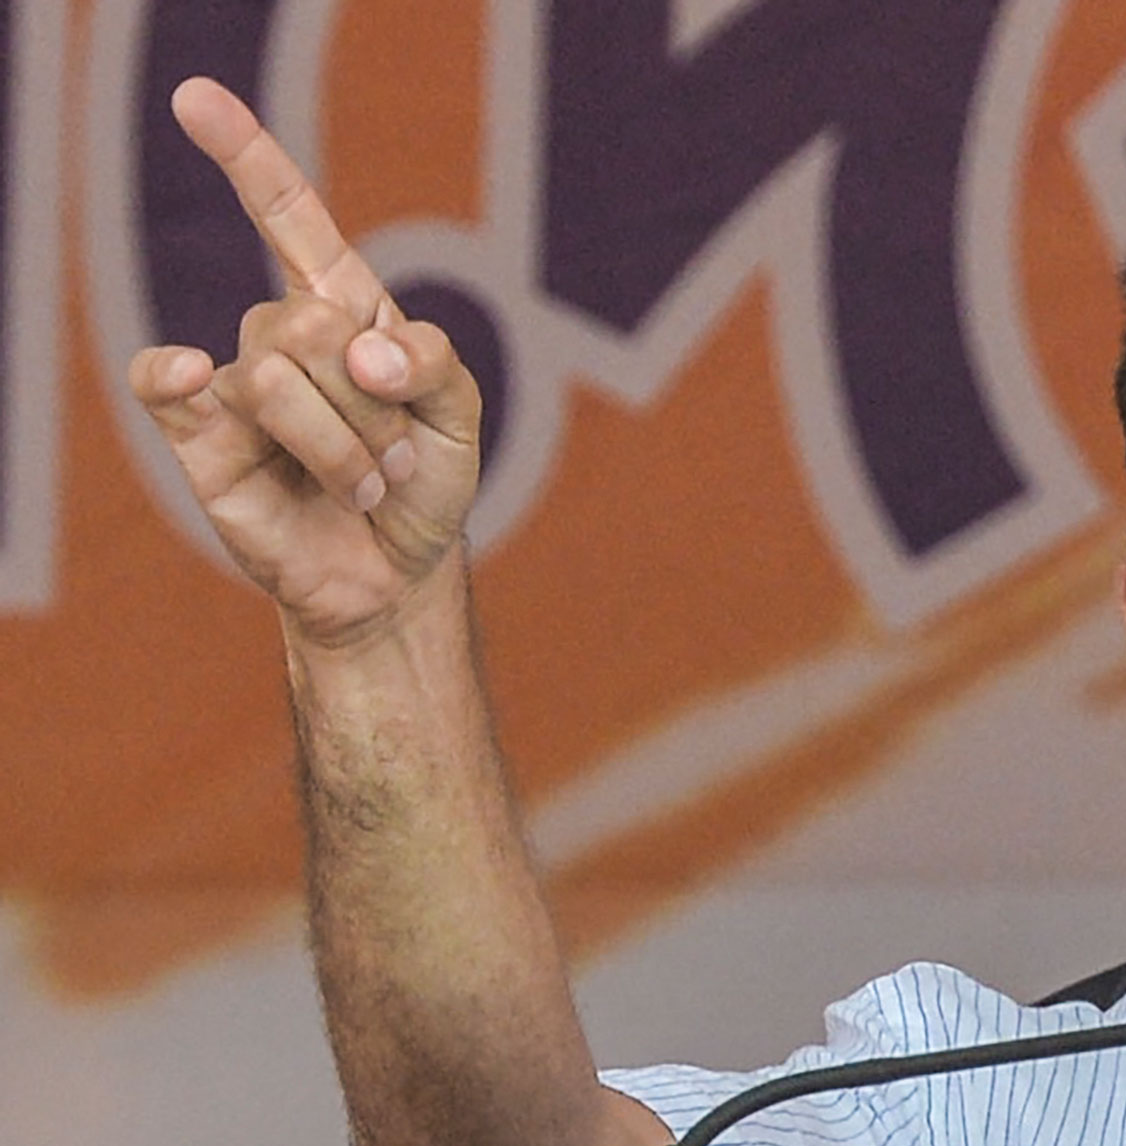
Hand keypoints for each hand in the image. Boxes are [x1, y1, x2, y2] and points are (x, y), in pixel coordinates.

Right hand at [127, 76, 479, 649]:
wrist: (398, 573)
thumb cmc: (426, 485)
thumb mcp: (462, 419)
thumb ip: (431, 363)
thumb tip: (362, 348)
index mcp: (348, 310)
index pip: (291, 218)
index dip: (247, 157)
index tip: (195, 98)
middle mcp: (286, 336)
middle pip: (312, 322)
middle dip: (375, 403)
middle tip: (398, 458)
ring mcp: (239, 382)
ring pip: (277, 376)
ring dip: (344, 447)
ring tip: (368, 485)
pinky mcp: (200, 435)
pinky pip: (168, 383)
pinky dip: (178, 375)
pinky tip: (194, 375)